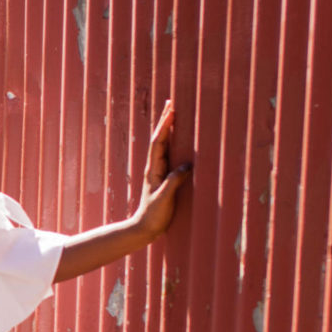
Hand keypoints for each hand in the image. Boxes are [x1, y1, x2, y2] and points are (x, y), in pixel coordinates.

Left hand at [135, 99, 192, 241]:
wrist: (144, 228)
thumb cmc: (154, 215)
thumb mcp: (164, 198)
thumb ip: (174, 181)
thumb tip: (186, 165)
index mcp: (154, 169)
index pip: (159, 143)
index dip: (165, 126)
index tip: (171, 111)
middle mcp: (155, 167)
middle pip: (160, 139)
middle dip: (165, 121)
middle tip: (170, 103)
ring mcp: (158, 172)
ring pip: (164, 145)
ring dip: (168, 129)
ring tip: (173, 115)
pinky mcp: (163, 178)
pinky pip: (169, 155)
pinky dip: (172, 143)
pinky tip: (177, 140)